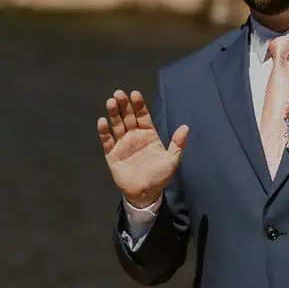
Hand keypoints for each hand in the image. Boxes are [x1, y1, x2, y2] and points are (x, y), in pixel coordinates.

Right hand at [97, 89, 188, 207]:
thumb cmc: (160, 177)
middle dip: (124, 105)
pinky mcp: (112, 154)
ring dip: (113, 114)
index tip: (135, 94)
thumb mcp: (172, 160)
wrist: (145, 194)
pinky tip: (102, 121)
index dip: (139, 105)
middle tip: (119, 93)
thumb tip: (186, 127)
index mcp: (148, 135)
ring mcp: (122, 144)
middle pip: (128, 117)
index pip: (143, 116)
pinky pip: (107, 141)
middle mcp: (134, 136)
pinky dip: (104, 131)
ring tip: (111, 102)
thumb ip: (177, 144)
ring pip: (117, 125)